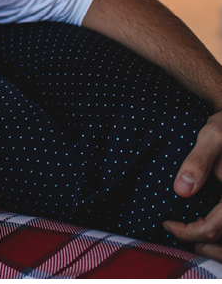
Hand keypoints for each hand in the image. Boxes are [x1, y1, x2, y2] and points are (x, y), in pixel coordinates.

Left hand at [163, 111, 221, 255]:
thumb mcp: (213, 136)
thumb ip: (198, 161)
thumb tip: (181, 190)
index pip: (213, 227)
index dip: (188, 232)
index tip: (167, 223)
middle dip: (203, 244)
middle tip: (178, 234)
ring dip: (218, 248)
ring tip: (196, 241)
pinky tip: (211, 228)